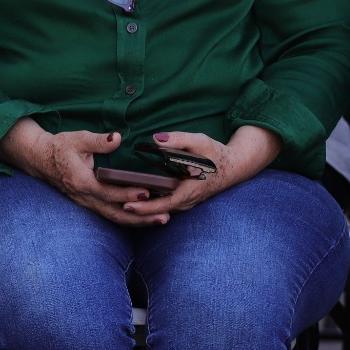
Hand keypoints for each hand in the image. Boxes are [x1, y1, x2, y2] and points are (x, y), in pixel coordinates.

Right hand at [0, 119, 162, 226]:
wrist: (40, 159)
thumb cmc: (59, 147)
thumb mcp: (76, 139)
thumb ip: (98, 140)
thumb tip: (117, 138)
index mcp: (82, 181)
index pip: (108, 192)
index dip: (128, 194)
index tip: (148, 192)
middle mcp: (85, 197)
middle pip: (115, 213)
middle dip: (141, 216)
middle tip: (164, 216)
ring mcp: (86, 203)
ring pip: (114, 218)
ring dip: (138, 221)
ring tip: (161, 220)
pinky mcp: (89, 203)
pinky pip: (111, 215)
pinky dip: (129, 218)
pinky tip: (145, 217)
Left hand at [121, 126, 280, 220]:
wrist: (236, 166)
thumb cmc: (215, 153)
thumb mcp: (199, 141)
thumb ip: (178, 139)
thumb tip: (156, 139)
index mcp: (190, 190)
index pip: (164, 204)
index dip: (145, 207)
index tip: (126, 205)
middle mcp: (188, 200)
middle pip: (159, 210)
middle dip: (138, 210)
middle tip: (114, 205)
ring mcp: (187, 202)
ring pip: (162, 210)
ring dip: (143, 209)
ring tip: (119, 203)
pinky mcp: (185, 200)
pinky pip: (166, 205)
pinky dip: (152, 205)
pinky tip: (135, 198)